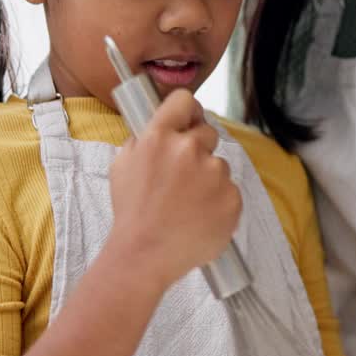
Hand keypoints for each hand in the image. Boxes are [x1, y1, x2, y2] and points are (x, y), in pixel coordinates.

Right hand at [107, 89, 239, 286]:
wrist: (144, 255)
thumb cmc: (132, 213)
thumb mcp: (123, 165)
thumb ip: (144, 139)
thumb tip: (162, 128)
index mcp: (160, 137)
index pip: (184, 100)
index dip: (188, 110)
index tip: (189, 121)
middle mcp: (189, 149)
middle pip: (207, 132)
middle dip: (198, 149)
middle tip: (184, 176)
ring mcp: (215, 174)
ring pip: (219, 165)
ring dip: (208, 179)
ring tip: (188, 204)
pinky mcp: (232, 197)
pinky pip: (230, 191)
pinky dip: (219, 202)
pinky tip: (200, 217)